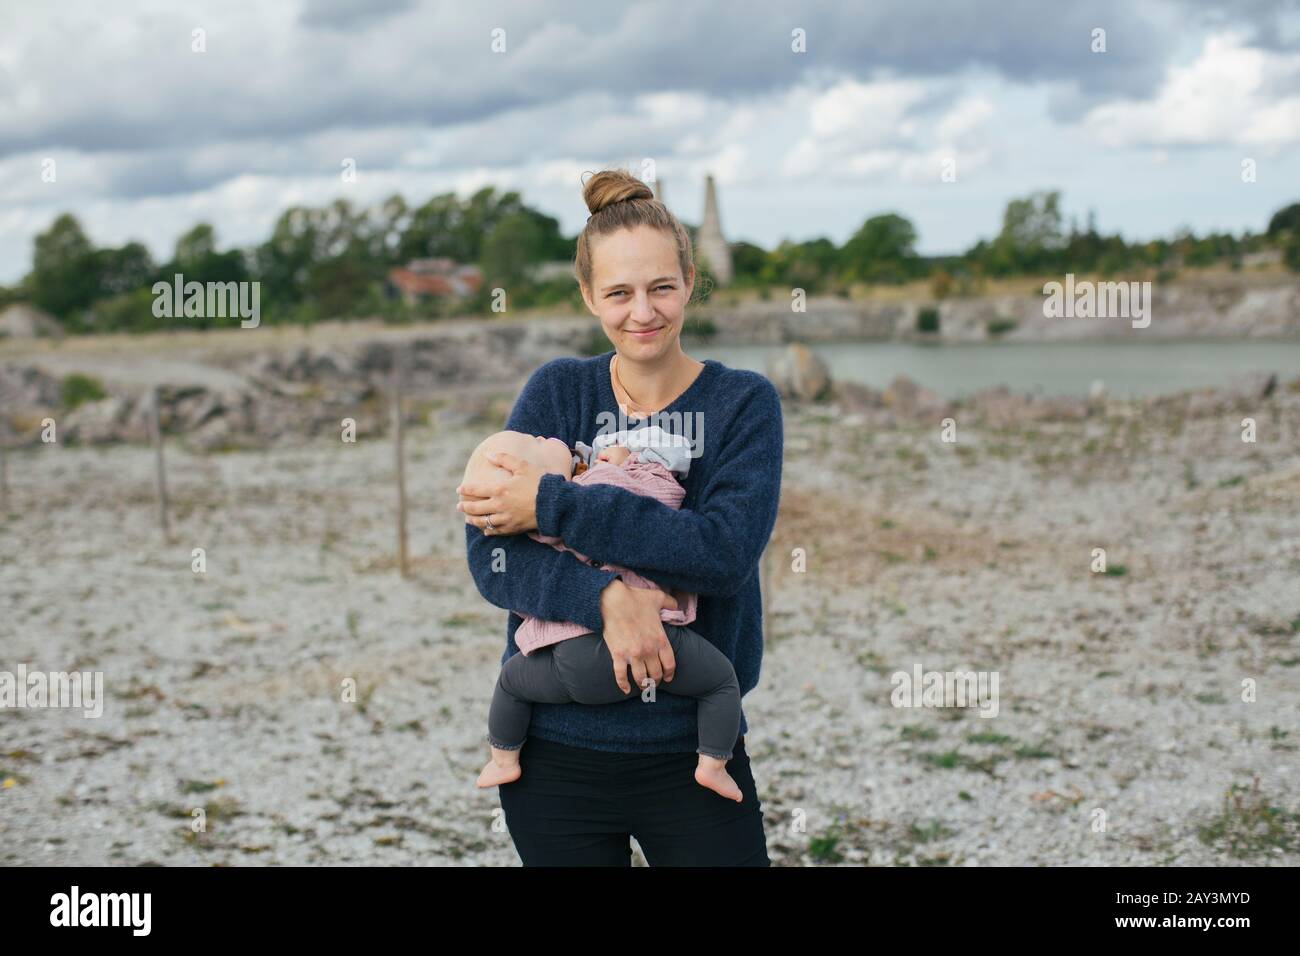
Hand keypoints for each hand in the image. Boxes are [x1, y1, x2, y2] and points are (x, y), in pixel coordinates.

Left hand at [455, 451, 542, 534]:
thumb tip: (488, 454)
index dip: (466, 489)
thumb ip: (504, 459)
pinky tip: (486, 529)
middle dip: (465, 507)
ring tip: (468, 518)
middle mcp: (500, 505)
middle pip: (476, 508)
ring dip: (473, 520)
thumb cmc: (539, 482)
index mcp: (500, 489)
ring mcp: (506, 518)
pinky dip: (488, 530)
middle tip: (459, 506)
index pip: (476, 490)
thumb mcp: (522, 466)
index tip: (459, 489)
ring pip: (483, 522)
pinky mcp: (513, 528)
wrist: (554, 503)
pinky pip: (496, 531)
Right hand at [598, 579, 677, 693]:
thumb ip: (671, 603)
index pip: (669, 664)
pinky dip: (623, 685)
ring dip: (643, 685)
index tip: (668, 678)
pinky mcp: (617, 655)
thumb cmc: (636, 598)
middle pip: (656, 674)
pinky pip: (621, 675)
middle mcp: (648, 650)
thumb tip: (678, 605)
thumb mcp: (659, 598)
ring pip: (641, 678)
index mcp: (660, 639)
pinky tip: (626, 690)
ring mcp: (633, 654)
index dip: (669, 674)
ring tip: (643, 687)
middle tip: (654, 683)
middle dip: (656, 681)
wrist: (614, 599)